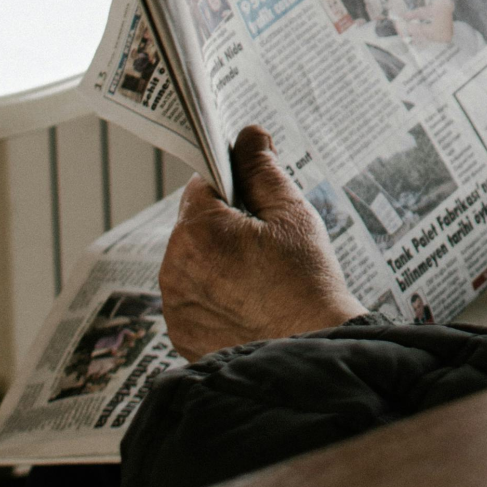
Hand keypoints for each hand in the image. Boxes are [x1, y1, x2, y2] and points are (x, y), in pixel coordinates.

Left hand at [160, 125, 364, 361]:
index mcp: (197, 232)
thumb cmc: (307, 282)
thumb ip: (263, 169)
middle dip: (225, 224)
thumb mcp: (292, 214)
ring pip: (191, 260)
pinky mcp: (182, 332)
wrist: (311, 351)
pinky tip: (248, 301)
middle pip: (194, 223)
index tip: (258, 201)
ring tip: (260, 276)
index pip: (203, 185)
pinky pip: (191, 296)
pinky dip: (213, 293)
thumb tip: (249, 135)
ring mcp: (175, 305)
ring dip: (216, 259)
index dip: (233, 185)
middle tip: (267, 243)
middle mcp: (174, 268)